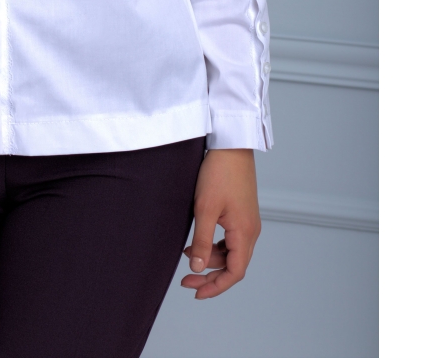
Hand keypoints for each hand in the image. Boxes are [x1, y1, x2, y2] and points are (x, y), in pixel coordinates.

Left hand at [180, 147, 260, 299]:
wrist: (230, 145)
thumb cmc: (219, 173)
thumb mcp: (205, 208)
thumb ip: (201, 241)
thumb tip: (197, 268)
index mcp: (245, 233)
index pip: (235, 272)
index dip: (216, 287)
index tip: (197, 292)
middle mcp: (251, 230)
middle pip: (233, 265)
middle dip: (210, 275)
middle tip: (186, 280)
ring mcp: (248, 221)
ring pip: (231, 252)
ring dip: (211, 258)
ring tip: (187, 255)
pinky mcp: (242, 213)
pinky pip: (231, 239)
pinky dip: (215, 245)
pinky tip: (198, 241)